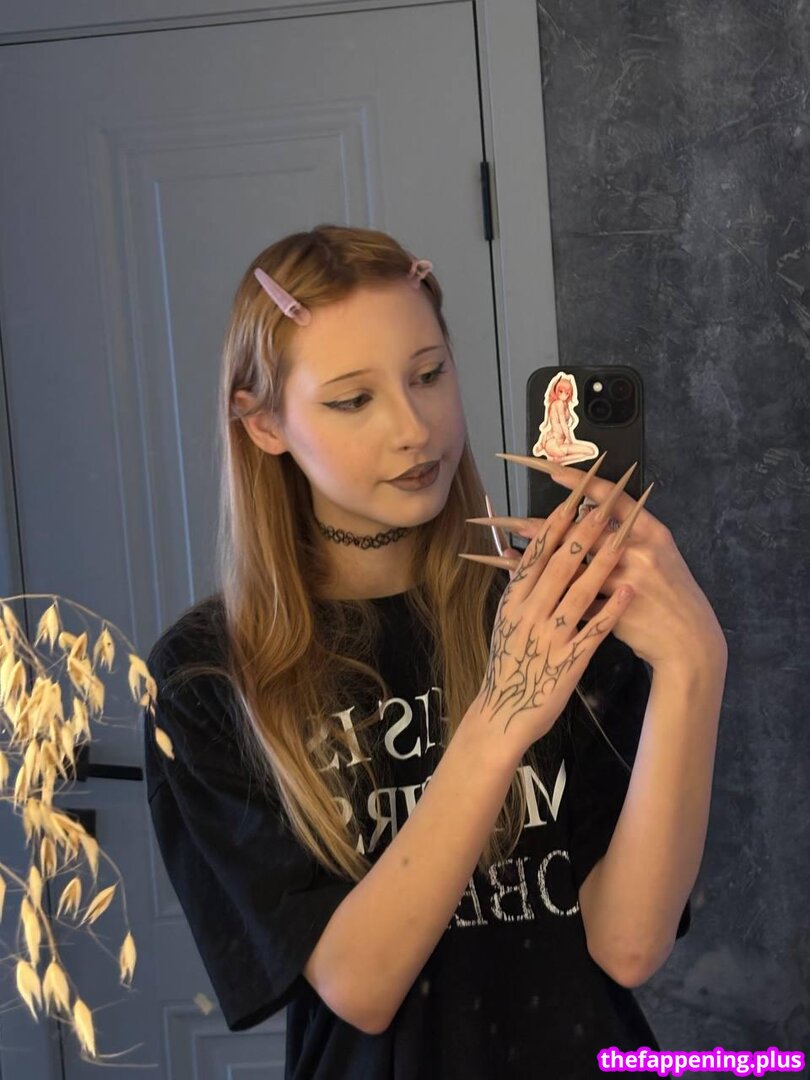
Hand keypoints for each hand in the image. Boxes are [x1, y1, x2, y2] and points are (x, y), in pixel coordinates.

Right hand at [460, 455, 641, 750]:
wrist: (502, 714)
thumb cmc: (507, 664)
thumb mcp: (505, 621)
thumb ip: (517, 588)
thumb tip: (521, 551)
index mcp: (514, 600)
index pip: (537, 551)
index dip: (558, 520)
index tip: (575, 493)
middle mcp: (530, 612)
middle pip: (560, 562)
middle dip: (585, 530)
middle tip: (605, 503)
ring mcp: (550, 635)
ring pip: (579, 591)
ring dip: (603, 561)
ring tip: (624, 537)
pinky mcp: (568, 660)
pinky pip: (592, 629)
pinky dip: (610, 608)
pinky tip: (627, 590)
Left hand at [467, 455, 726, 671]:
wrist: (691, 643)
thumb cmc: (671, 593)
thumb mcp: (659, 554)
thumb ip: (627, 532)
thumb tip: (585, 511)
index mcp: (652, 532)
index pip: (612, 498)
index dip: (581, 483)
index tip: (548, 469)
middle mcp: (639, 552)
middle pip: (581, 530)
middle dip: (541, 523)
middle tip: (505, 515)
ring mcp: (625, 583)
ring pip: (570, 564)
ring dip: (533, 552)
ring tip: (501, 541)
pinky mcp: (611, 613)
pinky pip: (567, 595)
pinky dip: (543, 587)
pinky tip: (514, 574)